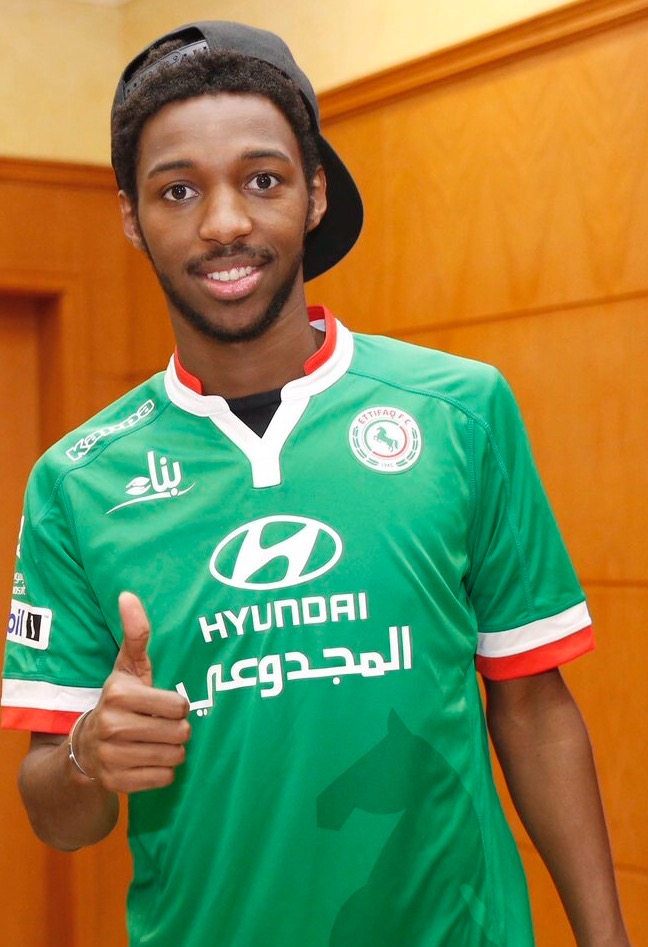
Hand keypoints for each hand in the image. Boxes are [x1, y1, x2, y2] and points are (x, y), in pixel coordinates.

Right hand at [74, 592, 189, 792]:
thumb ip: (136, 633)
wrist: (87, 746)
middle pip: (179, 734)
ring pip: (173, 757)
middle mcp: (111, 726)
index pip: (178, 705)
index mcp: (118, 694)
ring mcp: (111, 757)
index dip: (179, 706)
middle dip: (179, 730)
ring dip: (173, 751)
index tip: (166, 704)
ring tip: (158, 742)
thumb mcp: (128, 666)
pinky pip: (162, 779)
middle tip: (164, 726)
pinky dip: (163, 772)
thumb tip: (128, 594)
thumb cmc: (121, 699)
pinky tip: (149, 760)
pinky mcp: (116, 783)